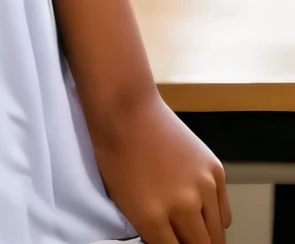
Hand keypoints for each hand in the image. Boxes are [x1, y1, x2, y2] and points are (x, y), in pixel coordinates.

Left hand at [90, 90, 231, 243]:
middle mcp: (182, 205)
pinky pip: (223, 212)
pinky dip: (214, 217)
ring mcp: (203, 186)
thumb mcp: (124, 202)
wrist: (126, 109)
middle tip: (185, 241)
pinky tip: (202, 212)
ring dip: (207, 237)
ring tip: (195, 232)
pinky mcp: (215, 170)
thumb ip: (151, 231)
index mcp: (152, 216)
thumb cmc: (115, 153)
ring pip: (218, 235)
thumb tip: (170, 243)